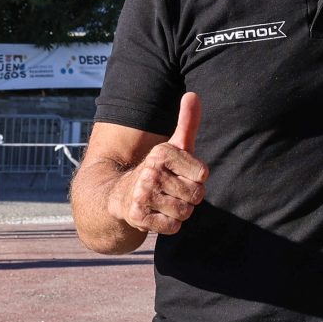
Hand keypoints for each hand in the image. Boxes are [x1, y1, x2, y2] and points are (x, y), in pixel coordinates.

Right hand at [105, 92, 207, 234]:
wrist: (119, 196)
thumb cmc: (158, 170)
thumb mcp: (174, 145)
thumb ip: (188, 122)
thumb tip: (193, 94)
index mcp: (163, 153)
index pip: (203, 174)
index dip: (195, 178)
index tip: (180, 174)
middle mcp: (150, 171)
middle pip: (196, 195)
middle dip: (188, 197)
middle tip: (171, 191)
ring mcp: (142, 194)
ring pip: (185, 212)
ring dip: (179, 212)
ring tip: (163, 202)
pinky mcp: (137, 216)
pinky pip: (173, 227)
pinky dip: (168, 225)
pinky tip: (156, 215)